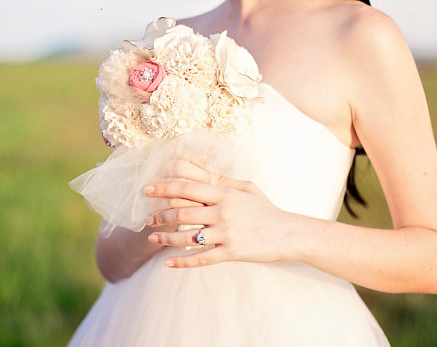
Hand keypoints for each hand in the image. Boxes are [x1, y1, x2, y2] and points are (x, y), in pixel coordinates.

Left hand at [144, 159, 300, 267]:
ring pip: (187, 236)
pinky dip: (182, 262)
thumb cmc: (266, 209)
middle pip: (182, 211)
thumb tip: (203, 174)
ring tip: (152, 238)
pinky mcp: (232, 252)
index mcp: (225, 193)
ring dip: (165, 238)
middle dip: (160, 215)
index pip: (187, 187)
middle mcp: (223, 211)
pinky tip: (168, 263)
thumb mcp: (247, 188)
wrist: (289, 233)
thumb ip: (224, 181)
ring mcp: (226, 233)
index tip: (147, 189)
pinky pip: (201, 258)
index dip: (164, 187)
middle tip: (147, 220)